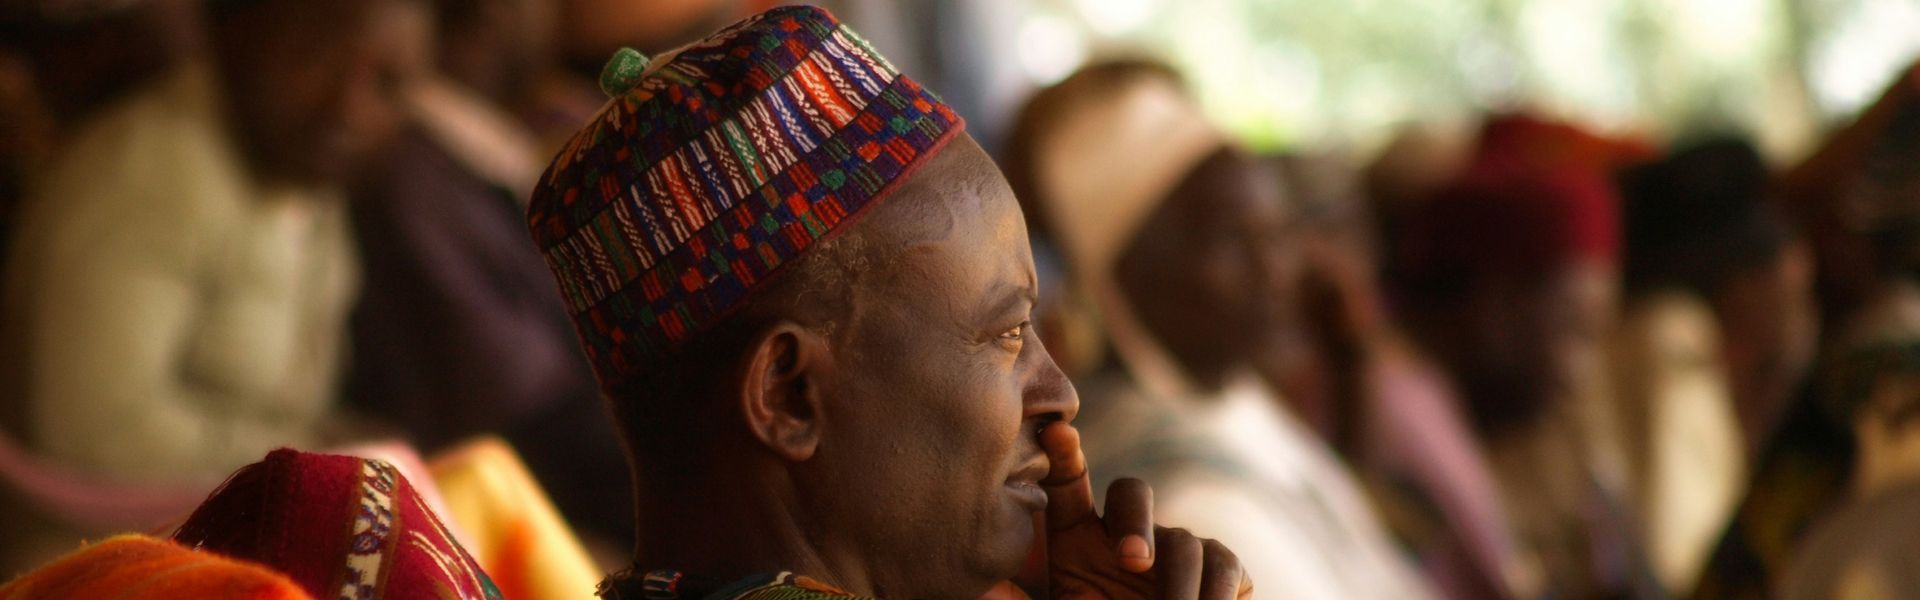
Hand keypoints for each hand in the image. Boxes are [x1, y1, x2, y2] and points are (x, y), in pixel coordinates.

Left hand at [1039, 422, 1252, 599]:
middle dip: (1135, 521)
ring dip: (1179, 579)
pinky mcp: (1222, 572)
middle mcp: (1126, 537)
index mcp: (1076, 543)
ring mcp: (1176, 550)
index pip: (1068, 487)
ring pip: (1183, 538)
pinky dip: (1217, 593)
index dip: (1063, 457)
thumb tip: (985, 592)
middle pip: (1133, 494)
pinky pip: (1226, 564)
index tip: (1055, 432)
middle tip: (1132, 562)